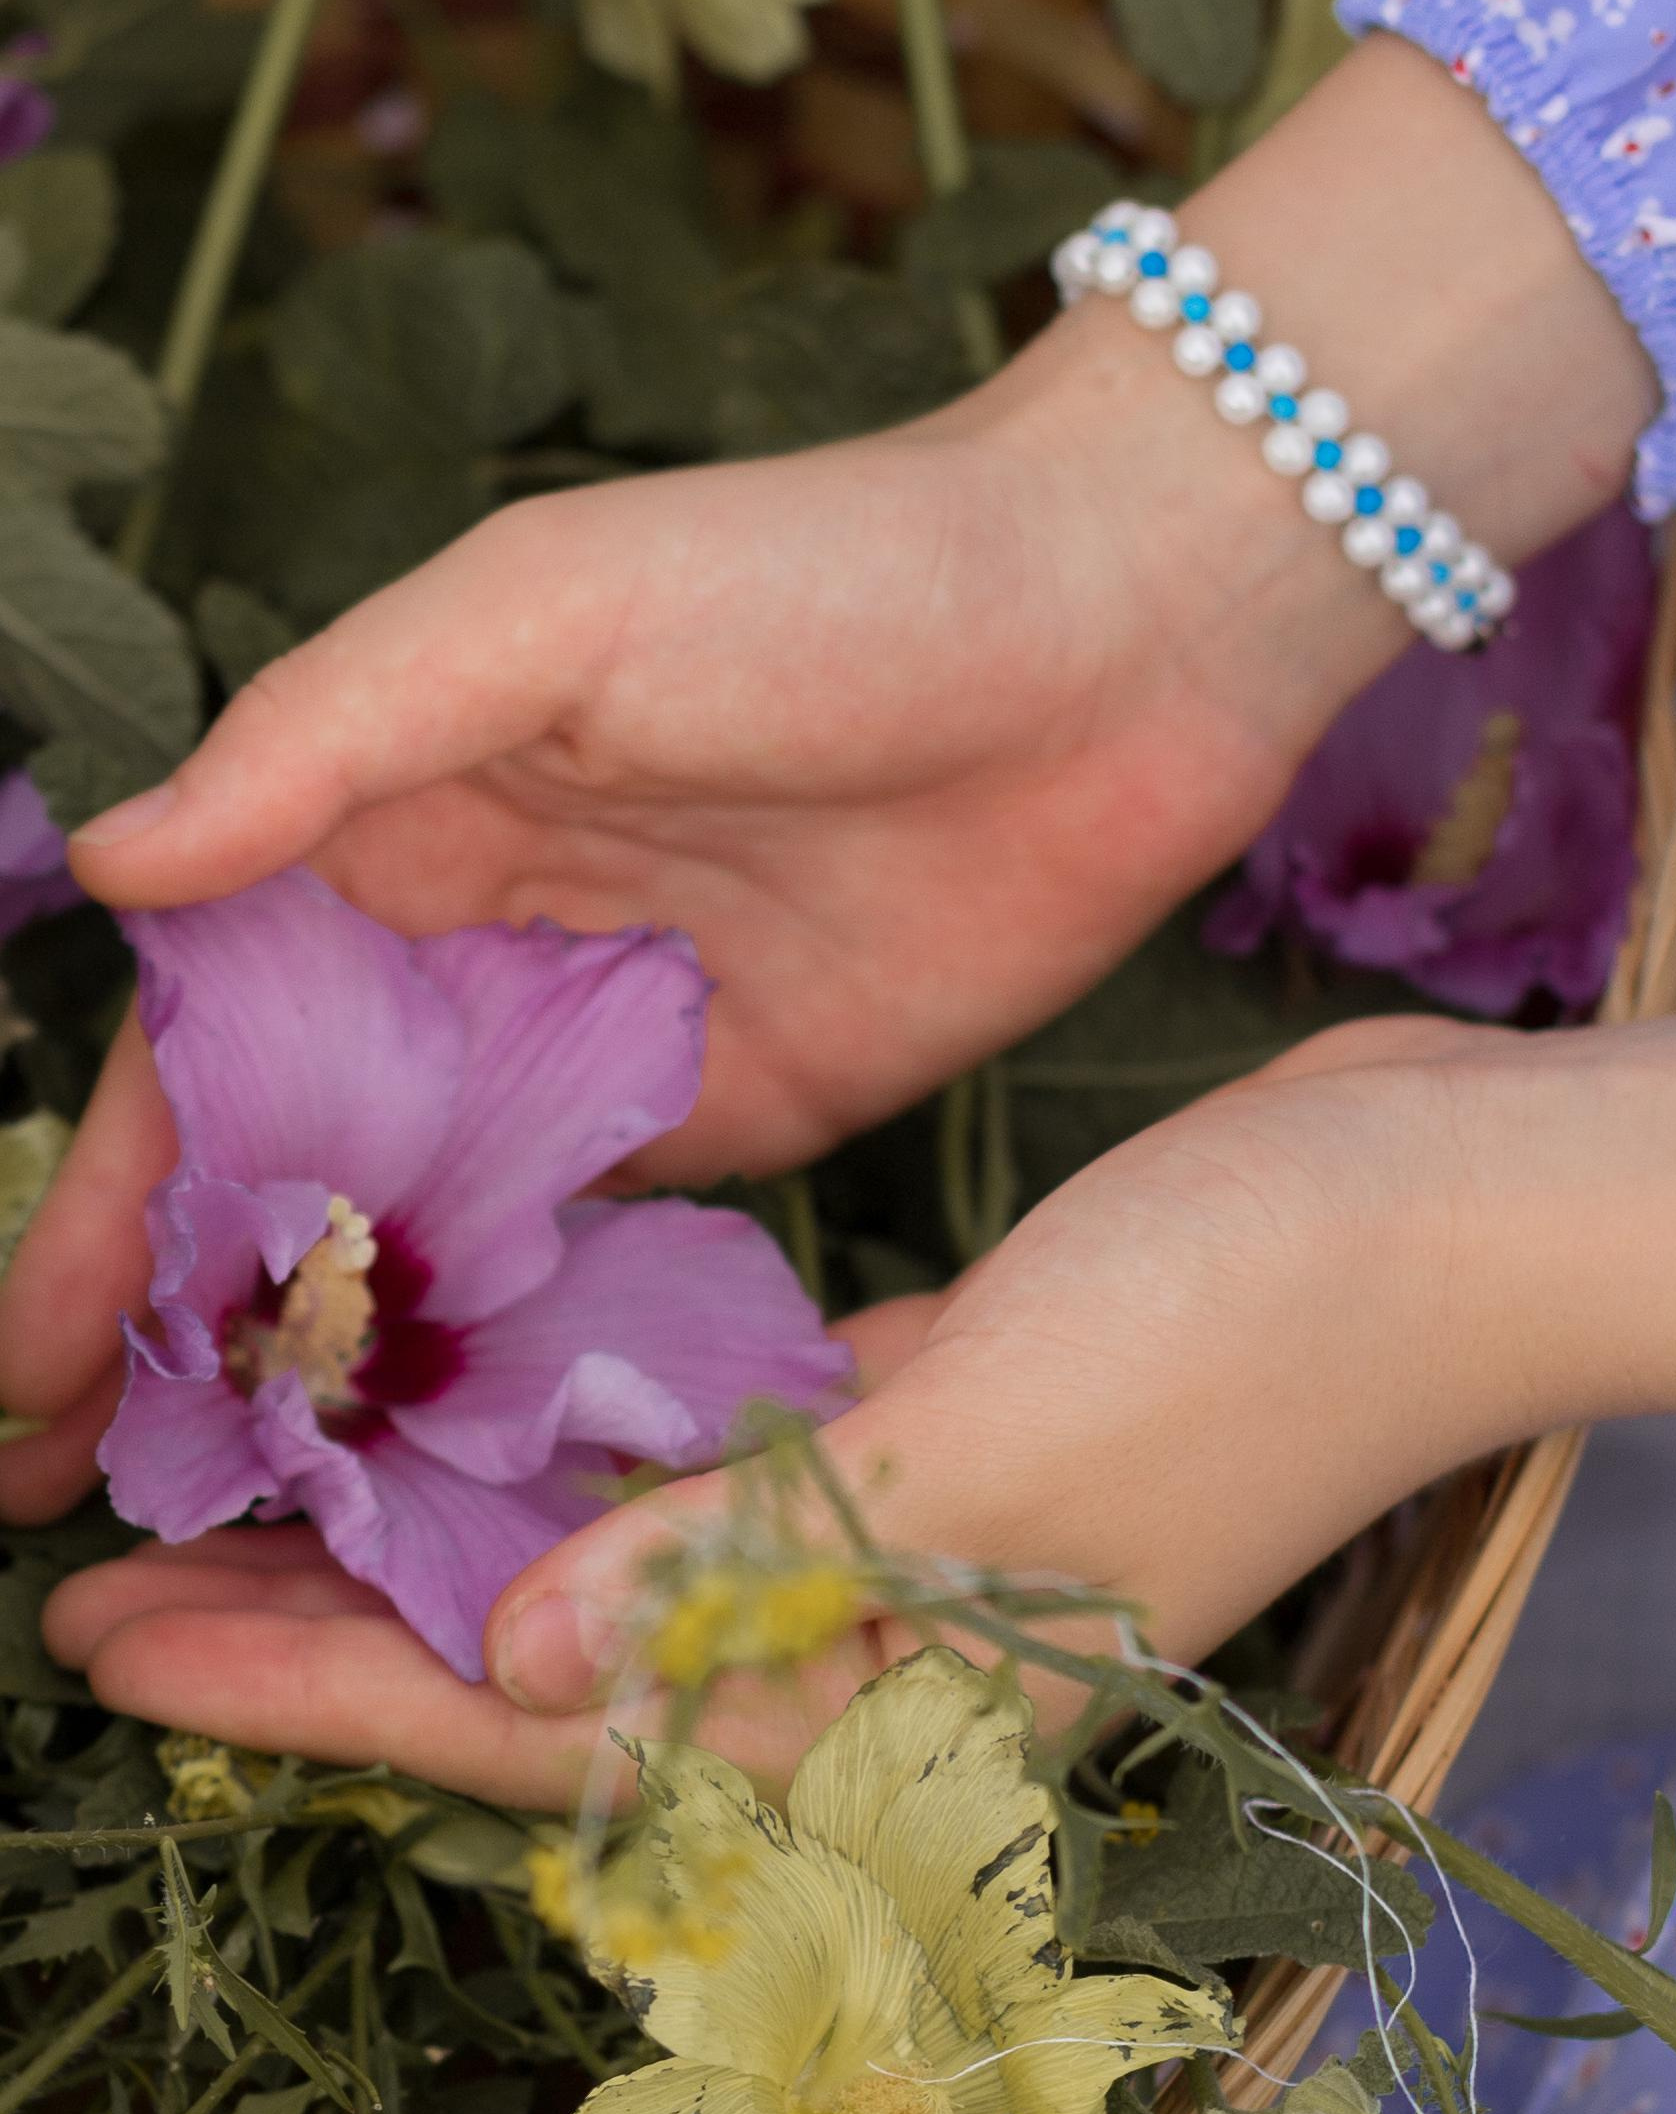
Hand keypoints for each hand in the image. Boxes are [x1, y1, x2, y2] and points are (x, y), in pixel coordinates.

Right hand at [0, 36, 1652, 1525]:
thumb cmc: (826, 571)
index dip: (102, 1205)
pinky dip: (515, 1369)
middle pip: (288, 1173)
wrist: (1126, 628)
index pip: (199, 1045)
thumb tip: (111, 862)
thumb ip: (328, 737)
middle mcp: (477, 949)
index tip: (17, 1365)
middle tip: (67, 1508)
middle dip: (175, 1333)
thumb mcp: (549, 612)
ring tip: (223, 1542)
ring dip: (326, 1381)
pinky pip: (600, 1266)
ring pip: (428, 1243)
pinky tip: (445, 1493)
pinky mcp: (751, 1120)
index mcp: (392, 821)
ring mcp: (610, 1049)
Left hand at [39, 1016, 1487, 1804]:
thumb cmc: (1244, 1330)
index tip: (104, 1643)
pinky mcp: (957, 1429)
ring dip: (445, 1529)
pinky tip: (503, 1384)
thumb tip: (493, 1658)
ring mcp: (923, 1544)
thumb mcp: (977, 1450)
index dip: (306, 1691)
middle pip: (541, 1666)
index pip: (532, 1727)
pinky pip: (723, 1470)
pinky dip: (598, 1444)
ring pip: (614, 1564)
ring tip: (270, 1478)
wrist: (1459, 1208)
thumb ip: (733, 1566)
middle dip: (328, 1632)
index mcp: (885, 1694)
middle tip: (112, 1570)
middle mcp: (884, 1650)